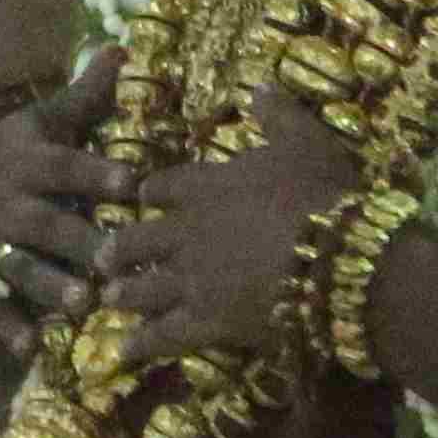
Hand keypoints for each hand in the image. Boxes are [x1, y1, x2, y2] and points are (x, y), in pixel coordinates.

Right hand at [0, 51, 138, 366]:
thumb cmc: (19, 153)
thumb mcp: (45, 120)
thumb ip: (85, 95)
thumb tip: (119, 48)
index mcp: (28, 163)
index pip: (65, 166)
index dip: (96, 173)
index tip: (133, 184)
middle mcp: (9, 205)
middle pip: (45, 224)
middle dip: (78, 242)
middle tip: (115, 257)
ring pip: (21, 267)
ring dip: (48, 287)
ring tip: (80, 304)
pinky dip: (10, 327)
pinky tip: (30, 348)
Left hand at [96, 105, 349, 377]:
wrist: (334, 254)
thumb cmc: (320, 192)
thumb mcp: (304, 140)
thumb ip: (278, 114)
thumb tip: (261, 85)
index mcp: (204, 185)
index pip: (161, 186)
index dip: (149, 192)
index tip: (139, 196)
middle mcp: (185, 232)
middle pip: (136, 237)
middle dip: (118, 246)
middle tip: (103, 254)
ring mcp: (190, 280)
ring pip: (140, 286)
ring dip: (123, 292)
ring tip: (109, 298)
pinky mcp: (204, 323)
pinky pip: (162, 336)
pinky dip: (139, 344)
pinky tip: (121, 352)